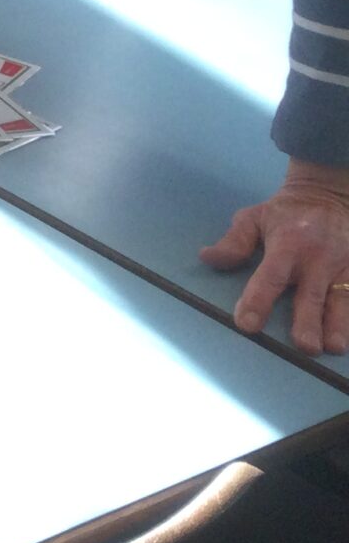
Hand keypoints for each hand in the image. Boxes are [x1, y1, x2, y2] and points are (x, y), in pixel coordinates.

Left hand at [200, 157, 348, 354]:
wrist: (328, 194)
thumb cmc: (285, 212)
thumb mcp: (254, 218)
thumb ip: (234, 241)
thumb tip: (207, 258)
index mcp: (287, 245)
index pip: (270, 276)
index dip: (258, 300)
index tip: (247, 324)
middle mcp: (317, 258)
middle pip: (311, 295)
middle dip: (308, 322)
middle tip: (305, 346)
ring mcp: (343, 265)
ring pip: (342, 299)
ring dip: (339, 324)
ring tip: (335, 348)